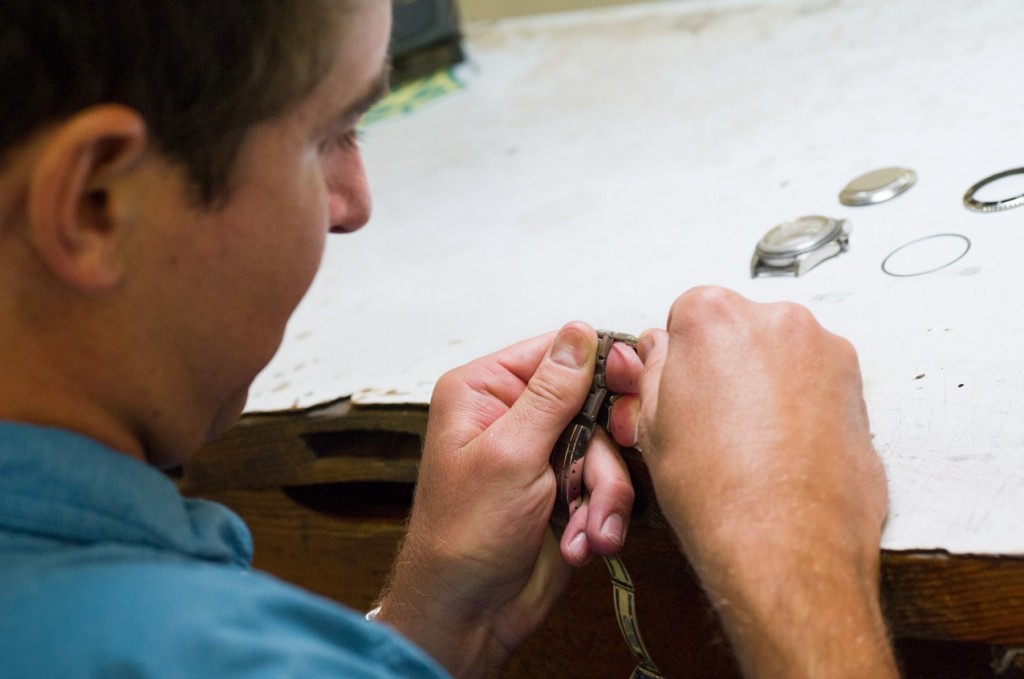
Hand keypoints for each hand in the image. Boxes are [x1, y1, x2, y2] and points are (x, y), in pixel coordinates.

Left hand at [377, 322, 639, 677]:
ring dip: (602, 495)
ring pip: (607, 450)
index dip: (601, 366)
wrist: (469, 614)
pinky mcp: (565, 490)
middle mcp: (515, 416)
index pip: (557, 352)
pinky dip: (601, 516)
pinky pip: (608, 486)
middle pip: (593, 403)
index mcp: (485, 391)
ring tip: (585, 527)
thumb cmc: (463, 536)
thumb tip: (578, 334)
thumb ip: (551, 393)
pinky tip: (583, 540)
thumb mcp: (510, 455)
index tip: (630, 384)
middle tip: (600, 476)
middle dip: (602, 453)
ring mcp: (542, 455)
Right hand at [635, 287, 896, 678]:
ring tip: (748, 440)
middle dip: (724, 363)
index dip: (678, 357)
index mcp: (712, 316)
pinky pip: (816, 379)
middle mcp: (774, 319)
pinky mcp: (856, 383)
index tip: (681, 386)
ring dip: (764, 382)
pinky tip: (780, 446)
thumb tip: (658, 353)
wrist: (786, 547)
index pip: (685, 313)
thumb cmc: (722, 496)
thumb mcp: (652, 425)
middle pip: (737, 327)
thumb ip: (653, 370)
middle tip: (711, 417)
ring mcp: (822, 348)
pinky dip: (801, 402)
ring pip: (779, 352)